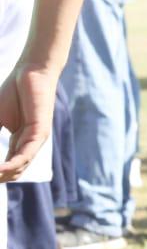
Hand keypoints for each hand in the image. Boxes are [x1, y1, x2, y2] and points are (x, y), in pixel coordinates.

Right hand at [0, 64, 57, 181]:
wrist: (31, 73)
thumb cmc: (13, 93)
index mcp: (18, 143)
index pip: (4, 167)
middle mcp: (28, 146)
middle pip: (11, 172)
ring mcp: (36, 141)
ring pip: (18, 167)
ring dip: (1, 175)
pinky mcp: (40, 133)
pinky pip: (26, 155)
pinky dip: (12, 164)